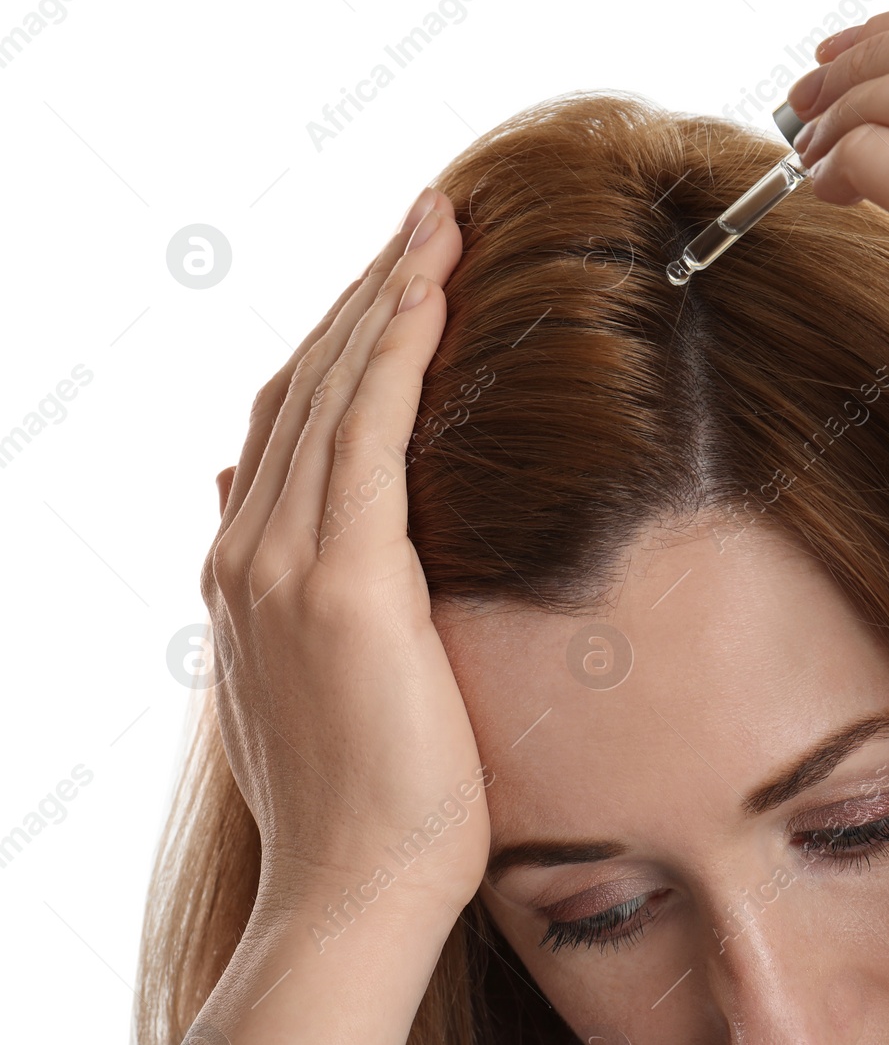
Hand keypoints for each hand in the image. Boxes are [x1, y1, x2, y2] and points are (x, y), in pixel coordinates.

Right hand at [203, 189, 486, 916]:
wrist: (356, 885)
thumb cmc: (362, 790)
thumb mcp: (299, 667)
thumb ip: (272, 573)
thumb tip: (240, 480)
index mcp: (244, 569)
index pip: (289, 421)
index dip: (339, 338)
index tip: (396, 273)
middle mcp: (247, 551)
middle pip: (304, 385)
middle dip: (365, 292)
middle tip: (423, 217)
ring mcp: (282, 563)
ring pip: (330, 389)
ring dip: (384, 296)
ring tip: (435, 224)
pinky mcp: (341, 580)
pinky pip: (366, 431)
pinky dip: (395, 350)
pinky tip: (429, 290)